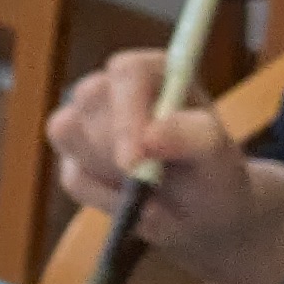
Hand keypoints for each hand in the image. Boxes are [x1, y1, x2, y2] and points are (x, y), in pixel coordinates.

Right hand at [45, 51, 261, 256]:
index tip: (134, 162)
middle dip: (114, 147)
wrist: (203, 212)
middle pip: (89, 97)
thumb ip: (190, 136)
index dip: (126, 114)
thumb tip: (149, 137)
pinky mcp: (73, 156)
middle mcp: (116, 86)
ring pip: (68, 131)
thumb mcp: (215, 154)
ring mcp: (87, 119)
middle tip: (147, 181)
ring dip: (108, 171)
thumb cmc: (212, 171)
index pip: (127, 72)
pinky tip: (136, 204)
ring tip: (151, 189)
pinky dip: (105, 199)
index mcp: (155, 70)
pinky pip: (72, 176)